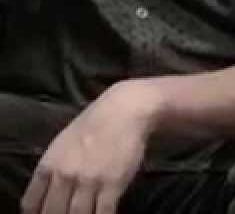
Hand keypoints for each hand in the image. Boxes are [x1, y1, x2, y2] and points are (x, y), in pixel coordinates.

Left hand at [21, 80, 162, 213]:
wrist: (124, 111)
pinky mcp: (113, 184)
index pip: (31, 205)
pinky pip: (103, 213)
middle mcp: (64, 176)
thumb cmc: (93, 126)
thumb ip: (52, 171)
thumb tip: (46, 194)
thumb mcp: (61, 146)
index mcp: (48, 167)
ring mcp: (88, 181)